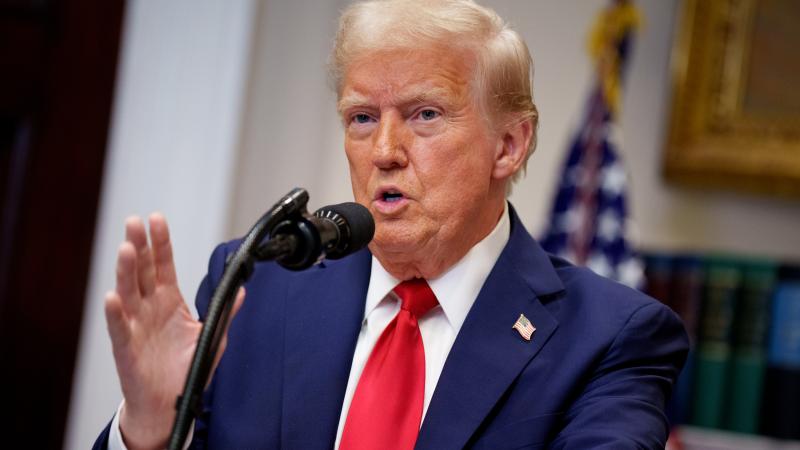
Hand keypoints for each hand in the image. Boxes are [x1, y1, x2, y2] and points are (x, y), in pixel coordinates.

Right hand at [104, 213, 244, 449]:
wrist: (168, 402)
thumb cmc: (185, 369)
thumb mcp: (211, 336)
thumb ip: (225, 312)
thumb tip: (243, 290)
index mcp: (170, 301)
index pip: (164, 265)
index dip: (161, 243)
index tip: (157, 219)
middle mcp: (150, 308)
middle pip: (142, 271)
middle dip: (139, 246)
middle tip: (134, 222)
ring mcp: (136, 325)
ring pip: (128, 292)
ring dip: (126, 270)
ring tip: (126, 248)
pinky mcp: (126, 347)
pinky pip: (119, 327)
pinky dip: (115, 312)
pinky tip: (112, 296)